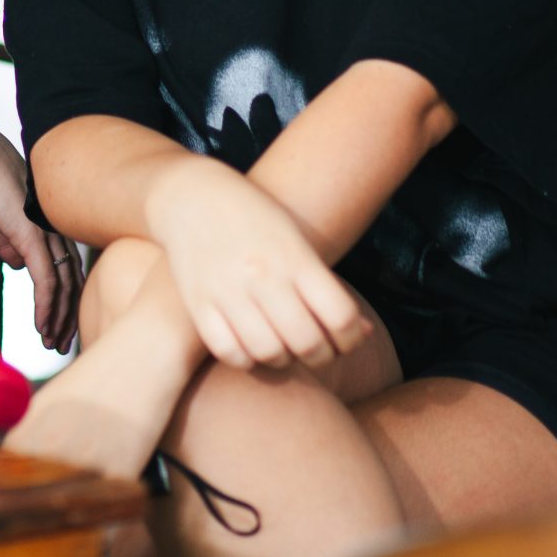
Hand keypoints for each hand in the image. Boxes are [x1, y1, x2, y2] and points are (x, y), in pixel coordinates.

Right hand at [0, 107, 82, 352]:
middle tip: (62, 346)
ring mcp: (47, 229)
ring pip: (63, 285)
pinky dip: (46, 307)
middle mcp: (56, 225)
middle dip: (68, 317)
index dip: (66, 299)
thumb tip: (17, 265)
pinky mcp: (31, 234)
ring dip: (58, 319)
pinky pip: (45, 280)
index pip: (67, 267)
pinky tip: (41, 327)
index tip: (59, 324)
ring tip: (52, 345)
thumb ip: (8, 241)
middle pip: (73, 280)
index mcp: (49, 220)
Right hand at [147, 159, 368, 373]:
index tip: (347, 340)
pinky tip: (251, 348)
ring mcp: (228, 289)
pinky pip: (229, 351)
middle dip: (321, 356)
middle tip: (317, 351)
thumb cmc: (255, 220)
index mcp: (295, 257)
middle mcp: (263, 274)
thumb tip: (364, 333)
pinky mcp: (198, 302)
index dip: (352, 339)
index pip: (341, 317)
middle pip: (308, 342)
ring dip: (284, 360)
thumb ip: (328, 288)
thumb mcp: (297, 241)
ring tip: (284, 349)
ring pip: (269, 352)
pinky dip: (245, 360)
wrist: (192, 196)